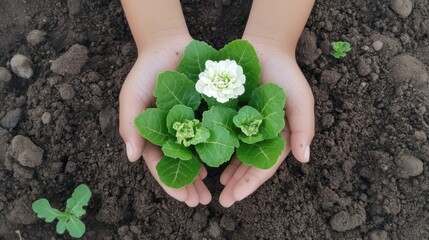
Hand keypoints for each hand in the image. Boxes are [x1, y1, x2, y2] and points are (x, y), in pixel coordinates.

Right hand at [119, 34, 211, 206]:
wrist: (169, 46)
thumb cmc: (146, 71)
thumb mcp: (132, 96)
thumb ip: (131, 124)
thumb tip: (131, 158)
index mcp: (152, 134)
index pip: (160, 164)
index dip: (170, 182)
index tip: (183, 198)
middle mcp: (171, 134)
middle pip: (180, 165)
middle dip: (189, 185)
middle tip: (201, 202)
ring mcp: (189, 125)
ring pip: (196, 156)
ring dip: (202, 175)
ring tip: (210, 193)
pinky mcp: (205, 114)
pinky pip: (211, 136)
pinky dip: (214, 151)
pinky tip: (220, 165)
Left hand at [219, 37, 314, 206]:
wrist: (265, 49)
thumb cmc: (286, 74)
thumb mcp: (301, 100)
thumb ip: (303, 128)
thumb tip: (304, 159)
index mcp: (281, 137)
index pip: (265, 166)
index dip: (251, 183)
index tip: (236, 196)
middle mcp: (263, 137)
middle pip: (249, 166)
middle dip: (237, 185)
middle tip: (223, 202)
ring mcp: (247, 128)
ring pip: (237, 156)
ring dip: (228, 174)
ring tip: (217, 189)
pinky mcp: (232, 116)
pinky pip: (225, 138)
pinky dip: (219, 152)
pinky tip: (211, 165)